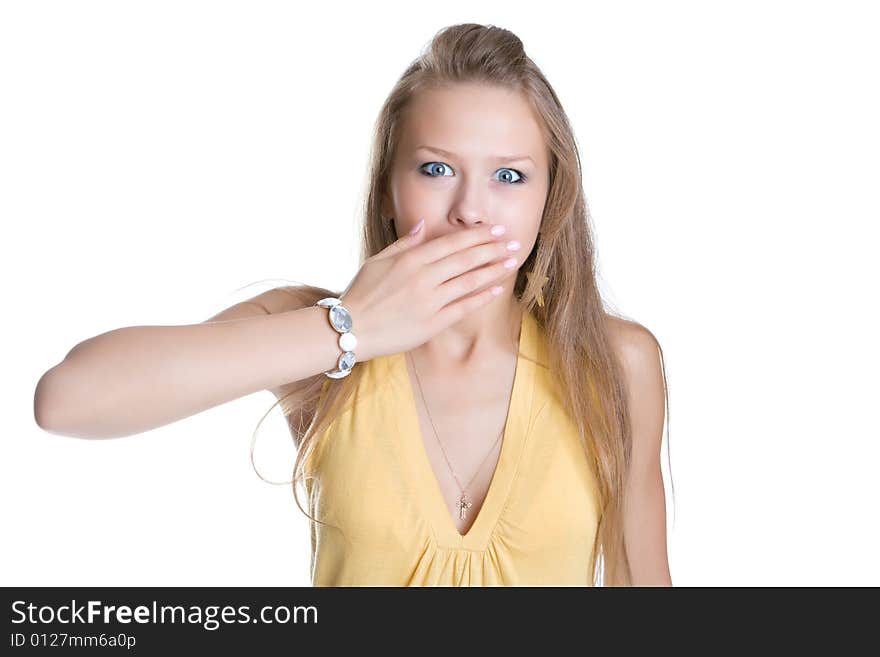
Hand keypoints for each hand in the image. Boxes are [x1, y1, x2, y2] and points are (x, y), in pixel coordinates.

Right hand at [340, 220, 520, 360]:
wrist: (348, 329)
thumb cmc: (361, 294)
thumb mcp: (378, 261)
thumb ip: (404, 243)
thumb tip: (424, 224)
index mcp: (410, 260)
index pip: (451, 243)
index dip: (477, 235)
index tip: (496, 229)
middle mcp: (423, 278)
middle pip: (465, 259)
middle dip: (493, 249)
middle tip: (513, 241)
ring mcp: (429, 301)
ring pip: (469, 281)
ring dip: (493, 269)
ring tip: (512, 261)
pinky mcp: (432, 324)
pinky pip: (463, 307)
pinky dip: (482, 297)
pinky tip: (497, 288)